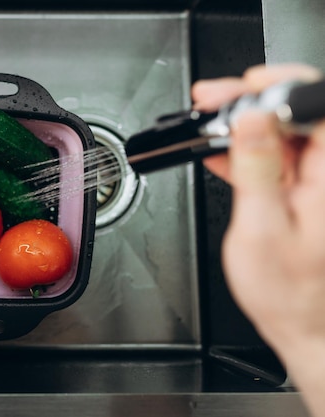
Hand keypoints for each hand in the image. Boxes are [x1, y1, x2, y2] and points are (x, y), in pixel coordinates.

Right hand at [192, 63, 324, 416]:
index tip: (242, 87)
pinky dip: (245, 151)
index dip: (279, 87)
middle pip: (294, 115)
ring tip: (206, 123)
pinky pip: (273, 158)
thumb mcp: (262, 227)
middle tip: (212, 101)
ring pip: (280, 134)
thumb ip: (257, 167)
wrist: (302, 324)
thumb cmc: (290, 292)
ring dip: (242, 125)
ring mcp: (315, 181)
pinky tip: (219, 150)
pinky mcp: (300, 191)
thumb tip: (251, 119)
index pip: (315, 107)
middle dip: (251, 102)